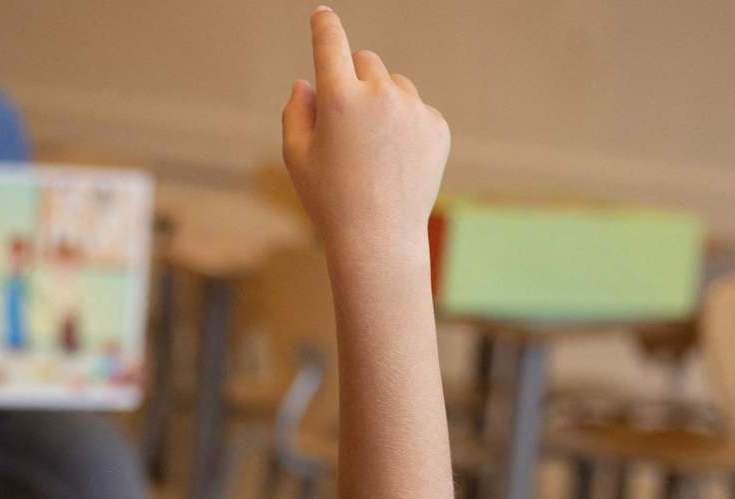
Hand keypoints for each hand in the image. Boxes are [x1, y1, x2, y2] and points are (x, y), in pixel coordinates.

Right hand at [281, 7, 449, 267]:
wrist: (380, 239)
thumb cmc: (330, 200)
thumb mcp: (297, 158)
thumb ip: (296, 112)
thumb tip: (306, 82)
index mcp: (340, 99)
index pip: (330, 44)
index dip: (324, 26)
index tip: (322, 15)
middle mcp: (380, 95)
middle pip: (365, 60)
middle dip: (353, 77)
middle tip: (346, 118)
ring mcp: (414, 109)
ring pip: (393, 84)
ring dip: (380, 101)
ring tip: (372, 150)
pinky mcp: (437, 126)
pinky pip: (416, 109)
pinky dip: (404, 125)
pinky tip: (394, 162)